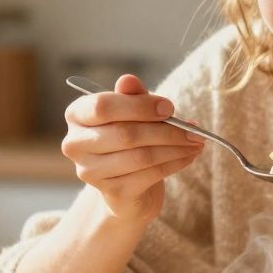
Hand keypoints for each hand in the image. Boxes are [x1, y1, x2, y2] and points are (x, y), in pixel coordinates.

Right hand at [61, 74, 204, 224]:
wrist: (128, 185)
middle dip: (166, 130)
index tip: (169, 108)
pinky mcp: (112, 192)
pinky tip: (189, 156)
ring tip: (196, 142)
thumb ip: (131, 96)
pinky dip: (175, 163)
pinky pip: (150, 174)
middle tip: (194, 129)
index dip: (139, 106)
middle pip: (125, 134)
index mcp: (77, 115)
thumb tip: (128, 80)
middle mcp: (76, 144)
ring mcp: (91, 172)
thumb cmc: (129, 137)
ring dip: (175, 148)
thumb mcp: (132, 112)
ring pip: (141, 156)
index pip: (103, 106)